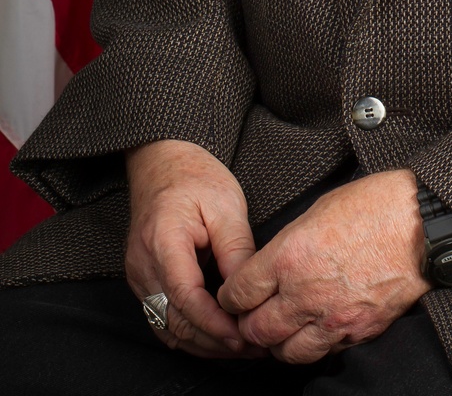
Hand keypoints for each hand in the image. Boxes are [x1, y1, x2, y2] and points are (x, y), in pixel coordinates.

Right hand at [124, 139, 265, 360]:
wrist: (163, 162)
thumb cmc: (196, 177)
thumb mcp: (226, 205)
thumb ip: (236, 250)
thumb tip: (249, 291)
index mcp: (163, 241)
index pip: (185, 298)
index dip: (214, 324)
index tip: (243, 336)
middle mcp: (143, 265)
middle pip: (175, 322)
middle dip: (214, 341)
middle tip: (254, 346)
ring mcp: (139, 276)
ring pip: (168, 328)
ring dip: (203, 343)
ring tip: (242, 346)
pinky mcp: (144, 281)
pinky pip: (163, 318)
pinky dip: (190, 332)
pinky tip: (218, 335)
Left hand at [217, 167, 430, 363]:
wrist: (422, 223)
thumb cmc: (375, 205)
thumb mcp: (318, 209)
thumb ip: (288, 244)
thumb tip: (271, 265)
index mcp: (290, 256)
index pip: (239, 293)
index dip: (231, 296)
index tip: (235, 294)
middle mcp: (305, 292)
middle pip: (256, 330)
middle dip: (249, 324)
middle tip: (253, 314)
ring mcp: (332, 316)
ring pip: (286, 352)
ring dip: (279, 341)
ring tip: (283, 326)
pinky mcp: (358, 331)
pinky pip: (323, 353)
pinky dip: (313, 345)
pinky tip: (315, 329)